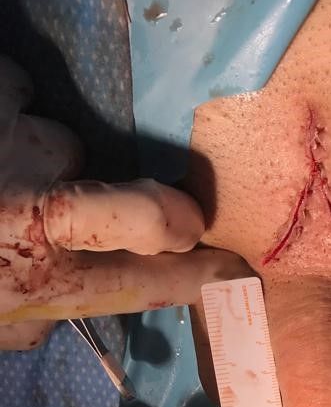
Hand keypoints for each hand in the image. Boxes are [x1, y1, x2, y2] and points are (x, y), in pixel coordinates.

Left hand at [0, 55, 248, 349]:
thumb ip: (21, 318)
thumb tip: (47, 316)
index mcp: (31, 271)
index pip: (139, 278)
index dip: (190, 276)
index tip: (231, 270)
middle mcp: (35, 207)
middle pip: (121, 202)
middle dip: (121, 211)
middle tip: (105, 219)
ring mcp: (15, 142)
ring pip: (61, 140)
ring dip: (31, 154)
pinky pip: (16, 88)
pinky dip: (0, 108)